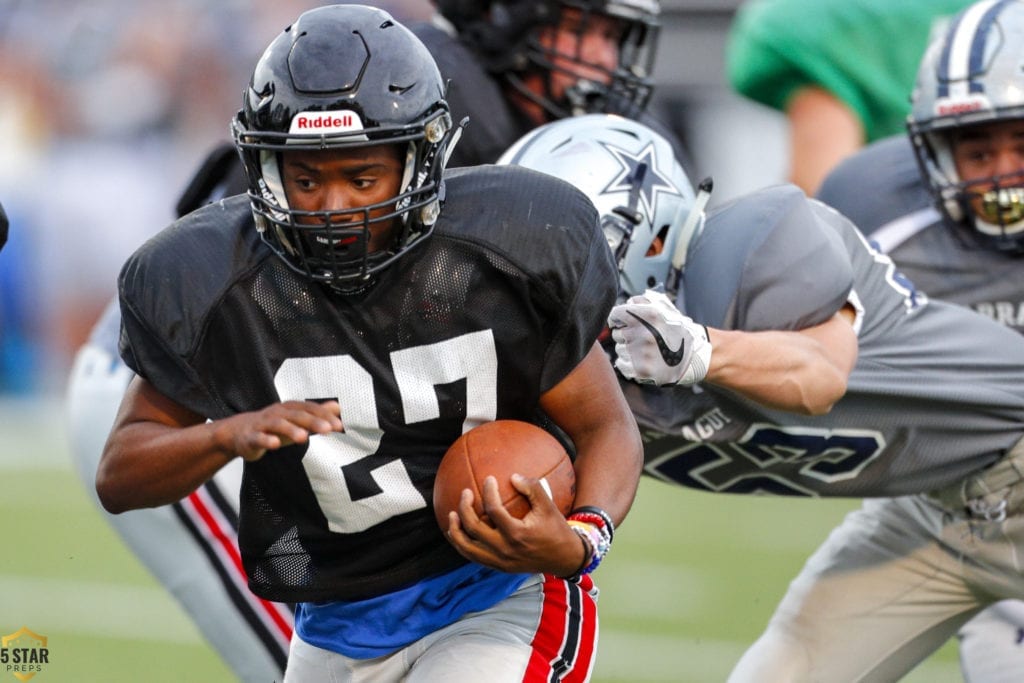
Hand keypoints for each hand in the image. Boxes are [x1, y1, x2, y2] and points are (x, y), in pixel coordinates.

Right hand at [218, 400, 342, 461]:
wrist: (239, 433)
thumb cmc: (274, 427)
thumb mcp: (297, 420)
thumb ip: (317, 414)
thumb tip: (339, 407)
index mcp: (290, 408)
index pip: (310, 409)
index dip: (325, 416)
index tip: (339, 425)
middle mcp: (278, 413)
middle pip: (297, 415)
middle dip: (313, 421)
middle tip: (328, 429)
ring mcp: (263, 424)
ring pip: (278, 424)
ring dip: (291, 429)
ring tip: (304, 437)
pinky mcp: (251, 437)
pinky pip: (259, 438)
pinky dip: (267, 440)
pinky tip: (275, 445)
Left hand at [444, 474, 584, 576]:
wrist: (564, 559)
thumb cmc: (556, 529)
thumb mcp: (548, 506)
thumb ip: (532, 488)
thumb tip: (512, 476)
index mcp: (517, 534)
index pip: (494, 510)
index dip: (488, 491)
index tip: (488, 479)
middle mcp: (505, 550)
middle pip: (474, 528)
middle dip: (464, 508)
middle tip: (465, 493)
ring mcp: (500, 561)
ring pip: (467, 548)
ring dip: (456, 531)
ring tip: (451, 516)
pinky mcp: (499, 567)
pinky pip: (474, 557)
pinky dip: (463, 545)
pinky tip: (459, 532)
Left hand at [607, 289, 710, 385]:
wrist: (694, 356)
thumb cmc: (676, 330)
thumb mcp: (664, 309)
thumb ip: (642, 301)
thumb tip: (625, 302)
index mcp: (649, 315)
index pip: (615, 314)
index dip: (618, 319)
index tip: (622, 323)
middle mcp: (644, 333)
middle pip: (616, 333)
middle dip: (626, 335)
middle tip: (642, 338)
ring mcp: (642, 353)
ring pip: (619, 349)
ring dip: (628, 350)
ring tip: (646, 350)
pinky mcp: (641, 370)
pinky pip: (621, 364)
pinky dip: (629, 364)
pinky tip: (643, 361)